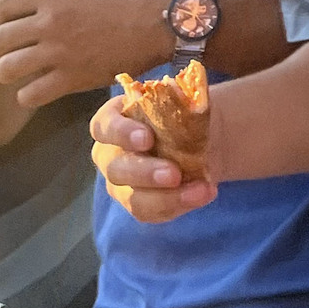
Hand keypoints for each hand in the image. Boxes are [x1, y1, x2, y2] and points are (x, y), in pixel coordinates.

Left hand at [0, 0, 171, 106]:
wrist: (162, 20)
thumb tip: (43, 6)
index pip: (4, 4)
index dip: (4, 15)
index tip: (14, 22)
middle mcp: (48, 22)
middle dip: (3, 47)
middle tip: (19, 50)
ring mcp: (57, 52)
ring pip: (4, 70)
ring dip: (11, 72)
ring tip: (25, 72)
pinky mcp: (70, 79)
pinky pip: (28, 95)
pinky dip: (30, 94)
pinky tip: (42, 88)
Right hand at [89, 92, 218, 219]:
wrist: (200, 137)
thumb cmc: (181, 112)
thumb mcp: (184, 100)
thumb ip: (184, 98)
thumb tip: (194, 96)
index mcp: (114, 120)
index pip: (104, 126)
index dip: (121, 133)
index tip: (147, 137)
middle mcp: (109, 154)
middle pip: (116, 168)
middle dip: (145, 172)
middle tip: (174, 173)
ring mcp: (121, 183)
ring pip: (132, 198)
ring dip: (167, 197)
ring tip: (201, 189)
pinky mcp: (138, 203)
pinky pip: (151, 212)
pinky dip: (179, 204)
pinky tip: (204, 193)